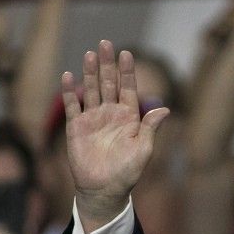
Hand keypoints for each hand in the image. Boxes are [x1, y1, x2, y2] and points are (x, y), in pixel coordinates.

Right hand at [62, 41, 171, 226]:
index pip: (127, 88)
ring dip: (90, 72)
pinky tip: (68, 76)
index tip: (126, 53)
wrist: (104, 190)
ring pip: (91, 90)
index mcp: (128, 117)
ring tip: (89, 54)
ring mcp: (92, 119)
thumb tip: (165, 109)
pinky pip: (72, 106)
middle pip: (108, 83)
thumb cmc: (127, 173)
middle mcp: (110, 113)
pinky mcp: (76, 127)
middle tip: (105, 43)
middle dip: (107, 64)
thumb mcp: (143, 150)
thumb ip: (150, 128)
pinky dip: (70, 92)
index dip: (127, 71)